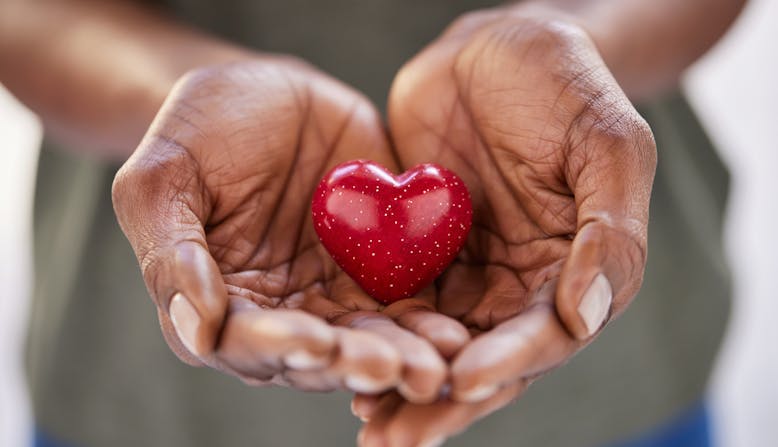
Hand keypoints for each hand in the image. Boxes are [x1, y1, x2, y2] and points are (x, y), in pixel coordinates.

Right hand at [112, 57, 467, 401]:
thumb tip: (196, 332)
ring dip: (401, 357)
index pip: (243, 341)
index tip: (313, 341)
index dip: (277, 346)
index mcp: (217, 304)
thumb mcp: (162, 177)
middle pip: (316, 355)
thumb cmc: (199, 130)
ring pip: (368, 340)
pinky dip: (429, 322)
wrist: (266, 93)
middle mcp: (278, 314)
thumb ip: (171, 253)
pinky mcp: (378, 272)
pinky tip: (455, 334)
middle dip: (353, 362)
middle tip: (391, 367)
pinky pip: (406, 303)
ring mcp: (331, 296)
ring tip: (433, 364)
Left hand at [357, 8, 656, 444]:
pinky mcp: (422, 255)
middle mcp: (522, 286)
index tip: (463, 380)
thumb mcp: (607, 144)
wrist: (499, 46)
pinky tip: (340, 358)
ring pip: (438, 344)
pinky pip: (398, 304)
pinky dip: (375, 336)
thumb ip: (611, 230)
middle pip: (486, 358)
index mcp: (578, 272)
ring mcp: (470, 274)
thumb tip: (586, 316)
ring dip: (403, 384)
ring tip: (364, 420)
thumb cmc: (567, 85)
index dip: (510, 360)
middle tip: (396, 438)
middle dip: (443, 400)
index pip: (547, 333)